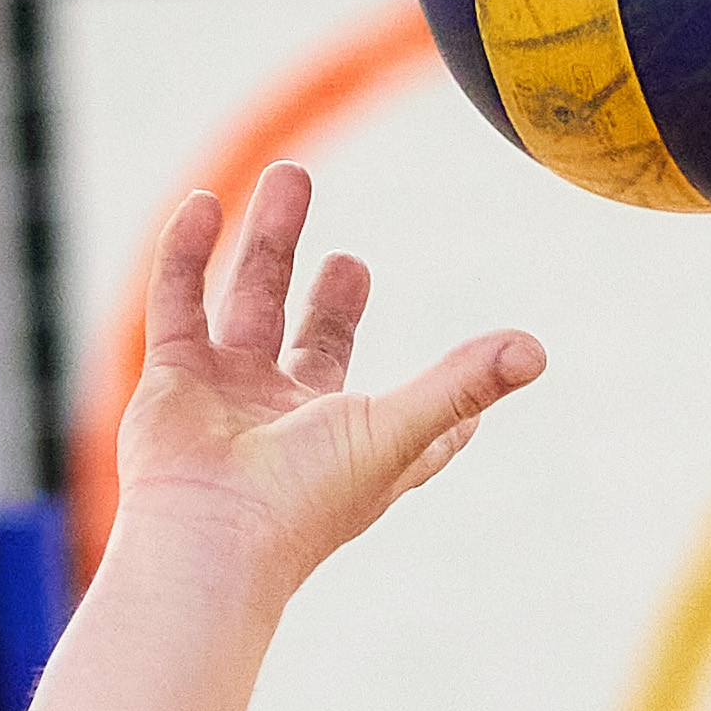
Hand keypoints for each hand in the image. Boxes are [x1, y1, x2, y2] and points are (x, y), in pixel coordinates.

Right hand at [110, 165, 542, 593]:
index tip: (481, 373)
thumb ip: (463, 384)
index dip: (446, 401)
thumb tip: (538, 349)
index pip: (412, 421)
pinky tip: (205, 202)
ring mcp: (227, 400)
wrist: (207, 535)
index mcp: (355, 445)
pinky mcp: (171, 382)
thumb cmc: (306, 497)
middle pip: (316, 344)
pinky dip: (186, 254)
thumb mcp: (397, 430)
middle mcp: (291, 422)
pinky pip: (177, 303)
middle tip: (349, 259)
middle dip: (331, 298)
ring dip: (267, 243)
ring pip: (248, 304)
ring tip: (291, 175)